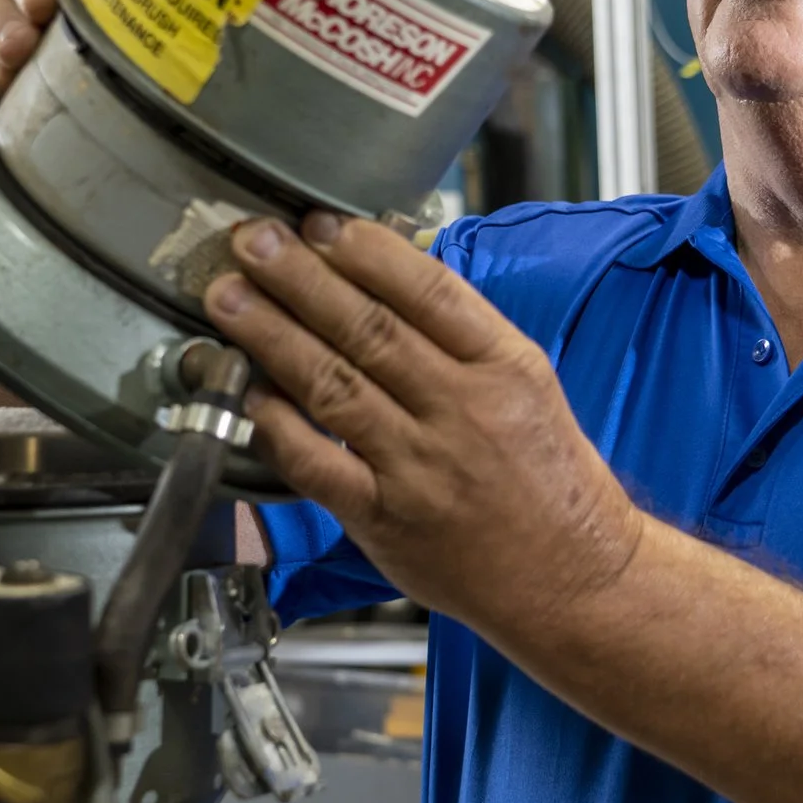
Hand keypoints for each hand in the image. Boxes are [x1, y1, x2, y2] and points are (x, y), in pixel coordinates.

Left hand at [203, 213, 643, 629]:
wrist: (573, 579)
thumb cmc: (551, 479)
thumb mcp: (528, 386)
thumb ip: (461, 336)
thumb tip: (386, 275)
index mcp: (506, 366)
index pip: (428, 291)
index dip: (366, 253)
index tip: (318, 224)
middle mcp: (464, 410)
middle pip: (369, 330)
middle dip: (300, 279)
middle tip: (252, 243)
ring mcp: (422, 466)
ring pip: (335, 386)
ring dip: (273, 337)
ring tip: (230, 300)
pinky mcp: (387, 519)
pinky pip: (319, 465)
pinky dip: (279, 427)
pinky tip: (250, 395)